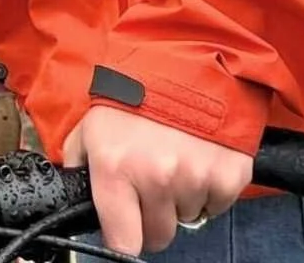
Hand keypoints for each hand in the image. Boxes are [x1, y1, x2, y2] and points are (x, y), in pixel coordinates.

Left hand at [65, 104, 253, 256]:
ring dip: (181, 199)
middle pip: (158, 236)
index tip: (126, 228)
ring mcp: (196, 177)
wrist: (187, 59)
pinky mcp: (229, 175)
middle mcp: (156, 177)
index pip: (124, 243)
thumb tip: (75, 198)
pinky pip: (216, 206)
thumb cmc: (136, 94)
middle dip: (153, 218)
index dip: (125, 238)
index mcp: (116, 168)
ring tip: (175, 159)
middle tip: (152, 185)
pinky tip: (198, 159)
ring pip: (187, 219)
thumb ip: (80, 166)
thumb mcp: (90, 126)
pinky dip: (208, 190)